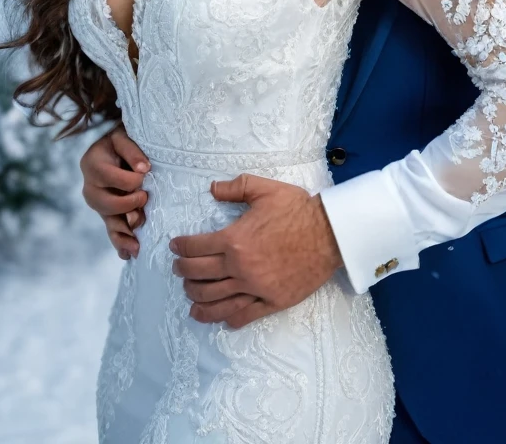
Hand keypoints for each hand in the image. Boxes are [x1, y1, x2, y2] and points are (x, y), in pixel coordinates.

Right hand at [80, 125, 150, 259]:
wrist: (114, 147)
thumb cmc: (121, 139)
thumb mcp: (124, 136)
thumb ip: (132, 150)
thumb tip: (144, 169)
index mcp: (92, 164)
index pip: (108, 177)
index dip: (129, 180)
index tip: (146, 174)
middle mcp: (90, 186)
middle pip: (105, 203)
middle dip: (127, 205)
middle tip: (145, 199)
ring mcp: (98, 202)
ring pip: (108, 221)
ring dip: (123, 234)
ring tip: (137, 246)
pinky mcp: (106, 213)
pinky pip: (111, 230)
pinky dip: (120, 243)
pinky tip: (128, 254)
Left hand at [169, 174, 342, 329]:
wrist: (329, 233)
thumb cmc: (297, 209)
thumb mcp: (265, 189)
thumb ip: (235, 188)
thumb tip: (212, 189)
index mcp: (234, 239)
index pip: (195, 247)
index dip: (180, 247)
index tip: (175, 246)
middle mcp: (239, 267)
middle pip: (199, 276)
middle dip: (183, 272)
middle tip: (179, 269)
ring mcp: (255, 287)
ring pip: (215, 300)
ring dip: (197, 299)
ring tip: (190, 298)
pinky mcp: (271, 301)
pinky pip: (243, 315)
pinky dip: (227, 318)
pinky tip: (220, 317)